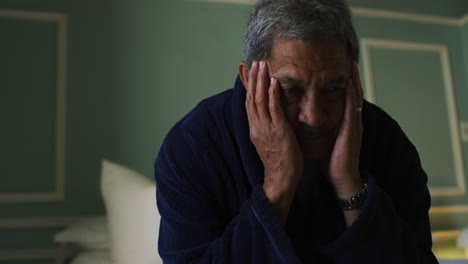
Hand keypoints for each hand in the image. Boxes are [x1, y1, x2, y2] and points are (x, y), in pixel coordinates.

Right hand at [244, 60, 302, 223]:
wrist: (280, 179)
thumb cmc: (278, 161)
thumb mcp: (269, 140)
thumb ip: (268, 125)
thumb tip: (269, 114)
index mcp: (255, 128)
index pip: (248, 101)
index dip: (247, 85)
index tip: (245, 69)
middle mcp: (257, 126)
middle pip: (252, 98)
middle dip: (253, 78)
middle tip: (254, 61)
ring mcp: (266, 129)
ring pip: (260, 101)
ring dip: (261, 81)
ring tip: (262, 65)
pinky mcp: (278, 132)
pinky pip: (274, 111)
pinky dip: (272, 95)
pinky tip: (273, 83)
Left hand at [323, 61, 363, 198]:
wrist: (341, 178)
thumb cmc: (331, 160)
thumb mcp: (324, 138)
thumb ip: (319, 126)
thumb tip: (305, 118)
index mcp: (345, 120)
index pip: (345, 95)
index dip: (343, 80)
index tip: (337, 64)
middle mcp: (352, 119)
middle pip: (352, 91)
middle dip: (351, 74)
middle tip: (348, 56)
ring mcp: (354, 123)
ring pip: (355, 96)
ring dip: (354, 79)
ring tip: (351, 62)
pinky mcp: (352, 130)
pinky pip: (353, 108)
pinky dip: (352, 94)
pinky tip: (348, 83)